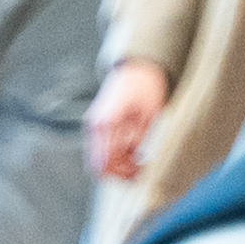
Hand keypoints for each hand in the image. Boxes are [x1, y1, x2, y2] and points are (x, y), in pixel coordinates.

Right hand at [82, 57, 169, 185]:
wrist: (137, 69)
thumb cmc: (146, 87)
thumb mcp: (149, 114)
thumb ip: (139, 138)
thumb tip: (137, 160)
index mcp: (106, 122)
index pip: (105, 161)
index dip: (121, 173)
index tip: (139, 174)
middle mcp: (95, 126)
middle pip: (99, 165)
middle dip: (119, 172)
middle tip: (140, 171)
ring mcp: (94, 126)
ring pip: (99, 160)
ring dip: (118, 165)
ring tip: (139, 163)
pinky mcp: (97, 126)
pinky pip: (101, 150)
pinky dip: (116, 156)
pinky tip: (133, 153)